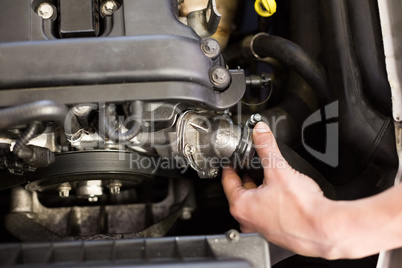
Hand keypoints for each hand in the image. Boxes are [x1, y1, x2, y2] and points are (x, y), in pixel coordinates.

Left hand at [222, 122, 331, 256]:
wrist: (324, 229)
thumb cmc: (301, 209)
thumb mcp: (279, 170)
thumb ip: (266, 147)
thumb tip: (260, 132)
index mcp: (241, 206)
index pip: (228, 181)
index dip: (230, 166)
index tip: (231, 160)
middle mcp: (248, 221)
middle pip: (240, 192)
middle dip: (246, 176)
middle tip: (251, 164)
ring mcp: (262, 228)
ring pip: (255, 203)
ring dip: (259, 189)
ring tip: (269, 177)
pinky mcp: (277, 232)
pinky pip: (267, 212)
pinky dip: (270, 201)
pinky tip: (282, 195)